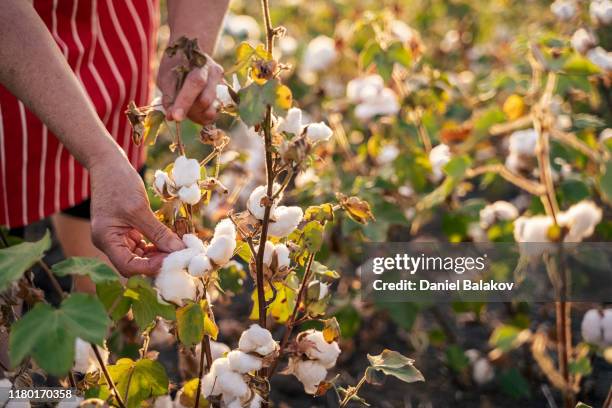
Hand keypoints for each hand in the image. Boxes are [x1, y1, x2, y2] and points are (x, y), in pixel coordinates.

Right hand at [89, 152, 184, 276]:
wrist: (108, 164)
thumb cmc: (118, 183)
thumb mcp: (140, 208)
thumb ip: (158, 232)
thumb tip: (178, 250)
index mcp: (106, 240)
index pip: (128, 266)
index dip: (151, 267)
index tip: (172, 260)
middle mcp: (109, 243)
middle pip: (135, 265)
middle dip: (157, 262)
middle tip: (180, 256)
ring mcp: (118, 238)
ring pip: (141, 257)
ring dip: (159, 254)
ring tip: (178, 248)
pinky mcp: (127, 231)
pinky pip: (143, 245)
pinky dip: (156, 245)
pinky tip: (171, 241)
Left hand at [157, 51, 223, 124]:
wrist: (190, 55)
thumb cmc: (174, 67)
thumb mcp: (166, 77)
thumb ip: (169, 96)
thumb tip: (172, 117)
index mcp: (199, 62)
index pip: (195, 83)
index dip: (185, 101)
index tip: (176, 117)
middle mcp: (214, 72)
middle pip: (205, 100)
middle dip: (189, 111)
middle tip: (177, 111)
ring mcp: (220, 84)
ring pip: (211, 110)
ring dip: (195, 115)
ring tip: (186, 109)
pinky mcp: (222, 96)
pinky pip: (212, 114)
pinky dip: (201, 117)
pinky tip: (193, 111)